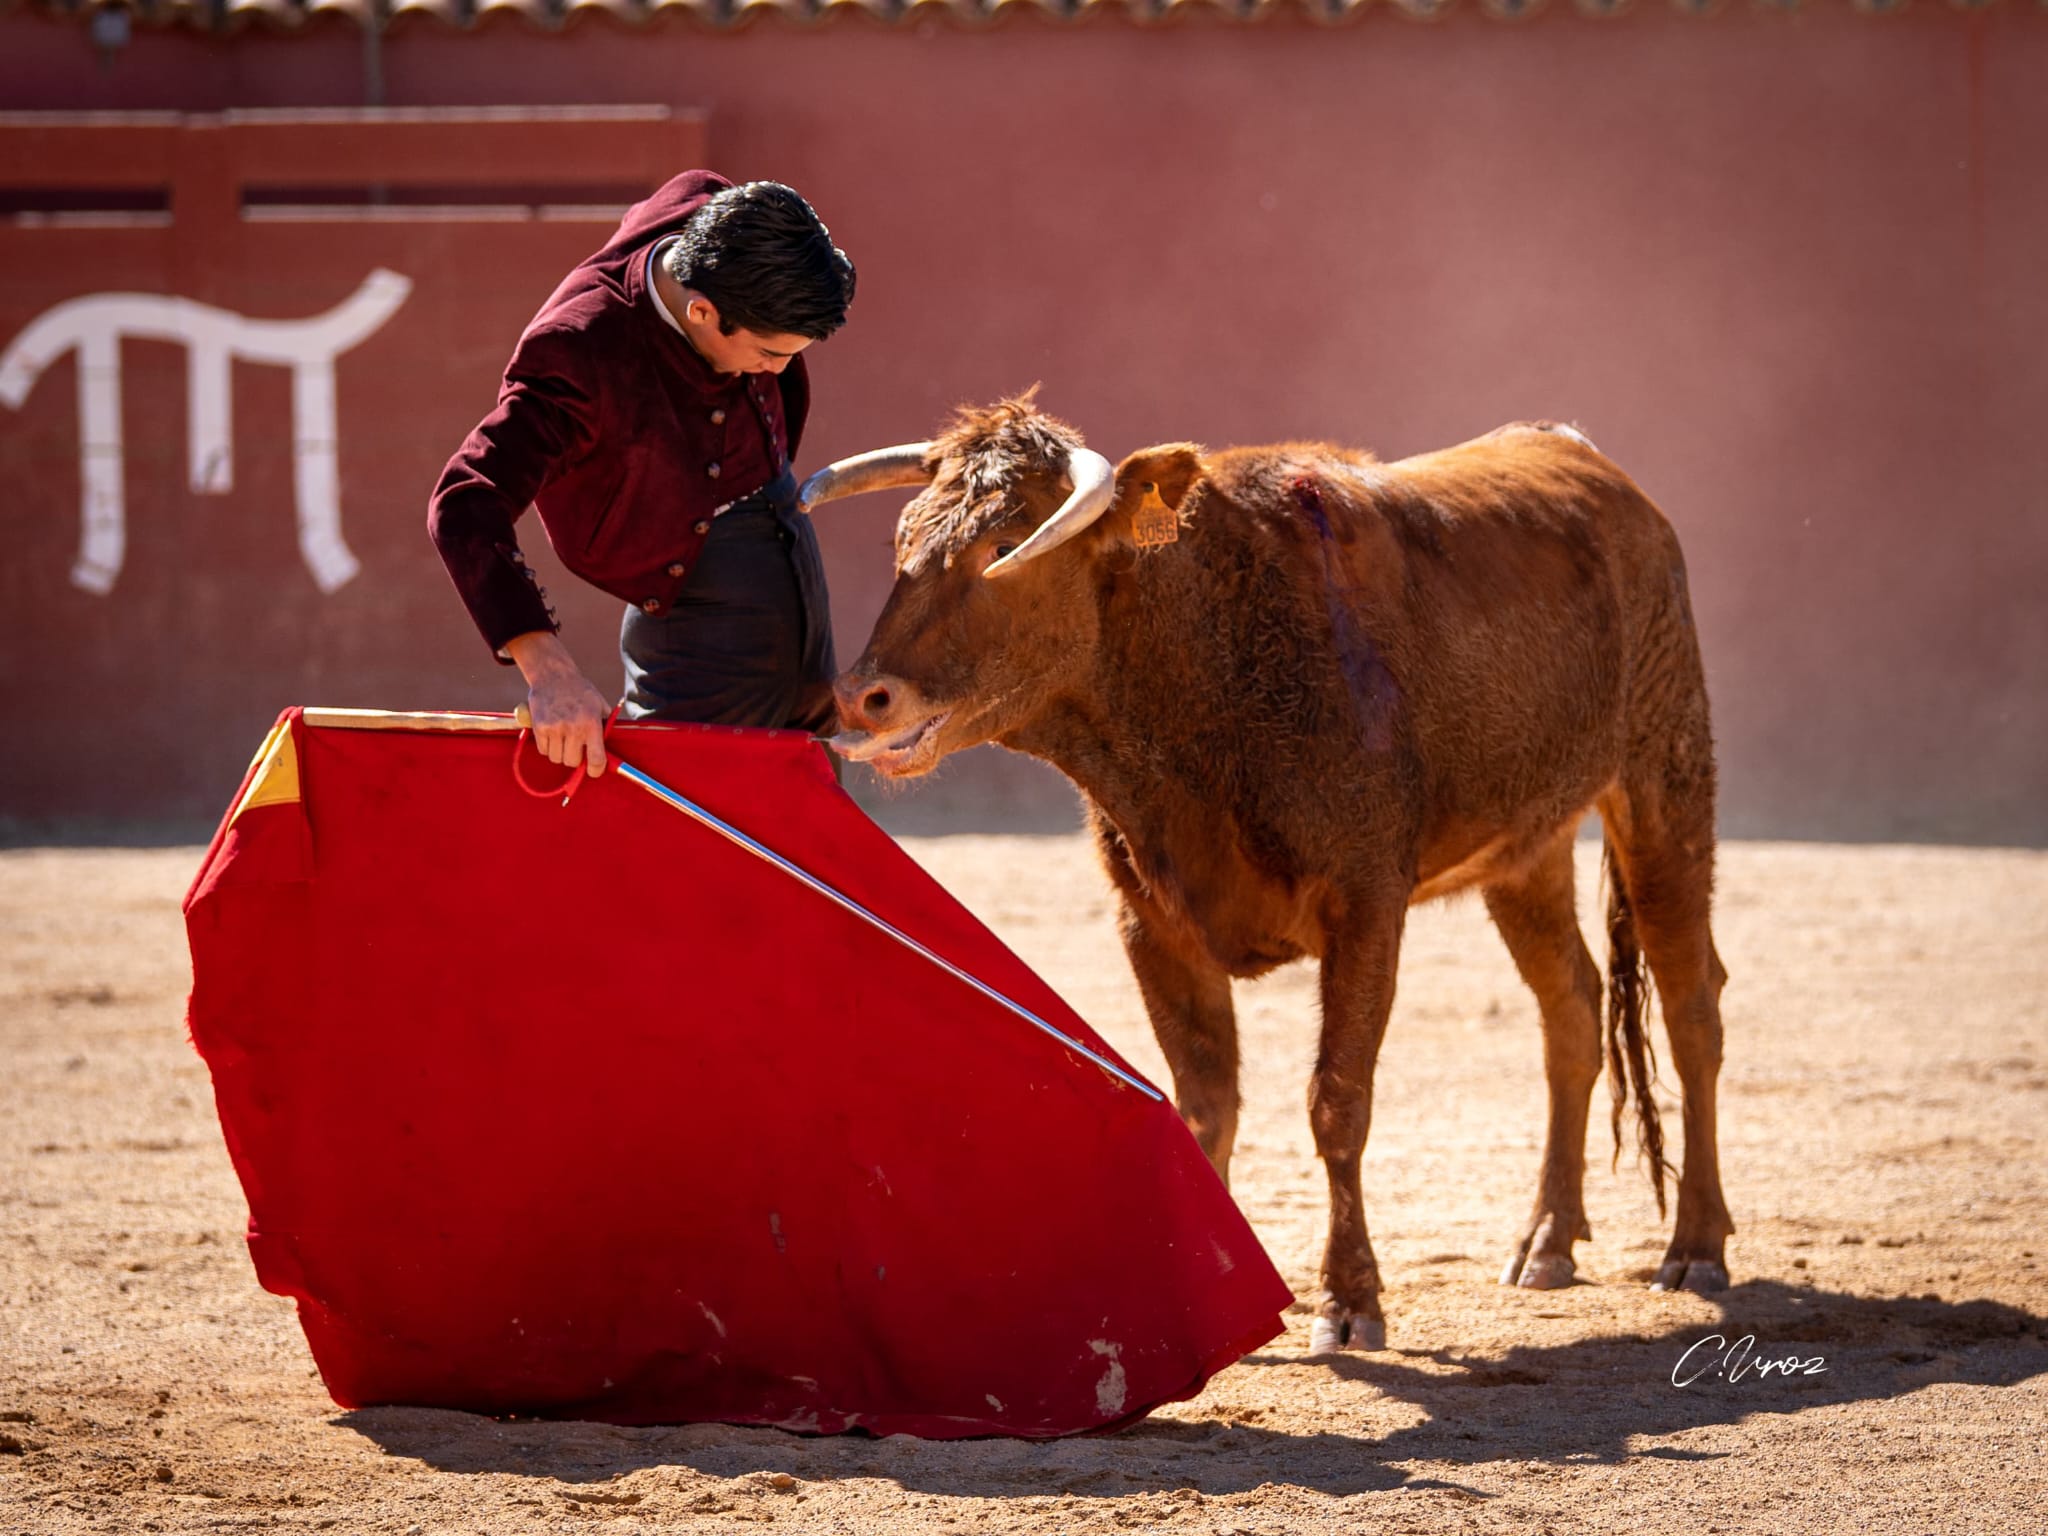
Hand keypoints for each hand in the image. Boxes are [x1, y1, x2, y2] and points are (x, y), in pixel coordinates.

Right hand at [505, 632, 610, 776]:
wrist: (553, 675)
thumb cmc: (581, 691)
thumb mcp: (600, 705)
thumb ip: (606, 727)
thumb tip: (612, 750)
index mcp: (592, 724)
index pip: (596, 759)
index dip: (595, 770)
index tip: (593, 771)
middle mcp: (573, 728)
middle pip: (573, 762)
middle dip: (575, 759)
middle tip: (576, 748)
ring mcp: (555, 728)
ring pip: (556, 758)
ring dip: (560, 753)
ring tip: (563, 739)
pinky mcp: (539, 727)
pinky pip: (543, 750)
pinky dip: (547, 747)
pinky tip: (552, 734)